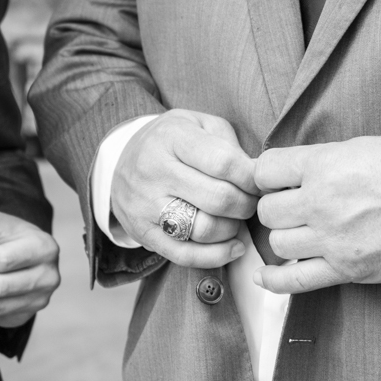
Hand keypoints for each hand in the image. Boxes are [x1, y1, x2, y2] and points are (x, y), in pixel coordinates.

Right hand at [111, 109, 256, 268]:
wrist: (120, 160)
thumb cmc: (172, 141)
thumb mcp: (198, 123)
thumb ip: (229, 144)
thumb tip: (258, 176)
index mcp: (172, 138)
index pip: (224, 163)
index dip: (252, 177)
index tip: (261, 182)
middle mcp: (154, 171)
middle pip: (218, 199)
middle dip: (247, 204)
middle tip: (253, 202)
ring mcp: (145, 204)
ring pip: (203, 229)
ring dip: (233, 229)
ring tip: (237, 219)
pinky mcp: (142, 232)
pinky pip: (184, 255)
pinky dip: (216, 256)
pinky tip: (233, 247)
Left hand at [251, 135, 380, 293]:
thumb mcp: (365, 146)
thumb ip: (324, 159)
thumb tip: (295, 171)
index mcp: (325, 164)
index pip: (265, 169)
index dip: (268, 174)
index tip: (278, 180)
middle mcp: (323, 202)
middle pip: (267, 211)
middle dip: (277, 207)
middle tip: (293, 207)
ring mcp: (334, 239)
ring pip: (278, 244)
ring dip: (285, 238)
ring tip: (302, 232)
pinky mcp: (349, 269)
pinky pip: (296, 281)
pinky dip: (275, 281)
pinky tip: (267, 277)